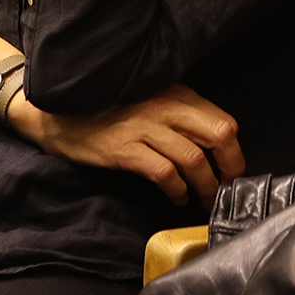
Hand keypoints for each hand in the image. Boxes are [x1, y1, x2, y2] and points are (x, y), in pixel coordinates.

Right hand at [8, 83, 245, 206]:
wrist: (60, 114)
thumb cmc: (111, 109)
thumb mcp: (151, 100)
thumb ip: (181, 115)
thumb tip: (214, 143)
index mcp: (177, 94)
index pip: (223, 120)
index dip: (234, 150)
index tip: (232, 170)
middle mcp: (166, 107)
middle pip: (218, 134)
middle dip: (230, 167)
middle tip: (227, 189)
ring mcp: (145, 127)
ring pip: (193, 158)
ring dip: (205, 186)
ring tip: (204, 201)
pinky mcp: (125, 149)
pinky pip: (163, 173)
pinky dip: (176, 190)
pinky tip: (177, 198)